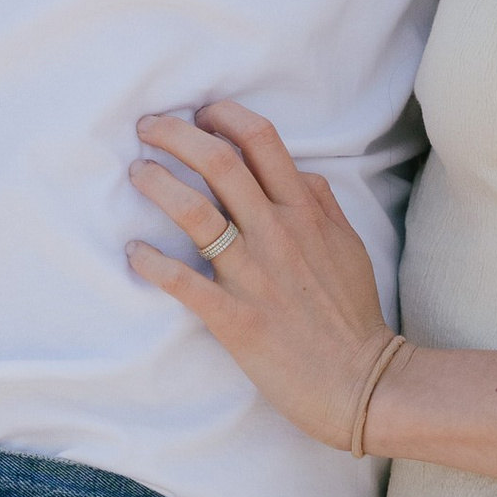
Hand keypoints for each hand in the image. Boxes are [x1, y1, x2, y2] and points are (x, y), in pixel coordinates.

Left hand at [128, 101, 388, 448]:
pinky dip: (152, 263)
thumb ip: (321, 202)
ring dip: (156, 184)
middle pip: (218, 162)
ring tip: (137, 173)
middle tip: (147, 127)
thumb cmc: (352, 314)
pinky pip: (182, 282)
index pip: (260, 139)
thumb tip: (296, 171)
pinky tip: (135, 253)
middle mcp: (277, 233)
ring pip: (194, 212)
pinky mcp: (234, 318)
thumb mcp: (348, 245)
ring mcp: (253, 275)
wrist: (361, 382)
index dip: (223, 116)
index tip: (199, 114)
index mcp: (305, 211)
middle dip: (174, 134)